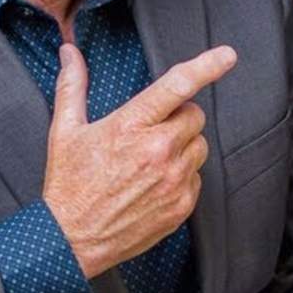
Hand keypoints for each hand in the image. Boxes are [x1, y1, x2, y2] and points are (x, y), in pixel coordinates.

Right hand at [43, 41, 235, 278]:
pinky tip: (153, 183)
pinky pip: (197, 177)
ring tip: (149, 161)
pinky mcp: (181, 205)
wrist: (70, 239)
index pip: (177, 86)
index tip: (227, 56)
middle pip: (195, 116)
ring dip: (182, 147)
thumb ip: (72, 86)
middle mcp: (158, 151)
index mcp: (131, 126)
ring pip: (199, 146)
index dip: (207, 66)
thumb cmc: (68, 184)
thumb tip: (70, 53)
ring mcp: (173, 180)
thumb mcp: (64, 131)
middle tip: (150, 132)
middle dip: (178, 118)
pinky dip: (181, 176)